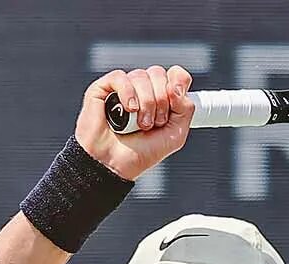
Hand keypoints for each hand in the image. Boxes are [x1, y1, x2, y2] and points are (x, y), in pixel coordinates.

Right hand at [76, 65, 195, 181]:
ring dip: (146, 103)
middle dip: (161, 100)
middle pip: (158, 73)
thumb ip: (185, 108)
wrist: (116, 165)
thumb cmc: (142, 153)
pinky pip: (120, 77)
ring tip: (140, 124)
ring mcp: (122, 89)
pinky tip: (128, 109)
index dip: (179, 81)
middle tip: (154, 123)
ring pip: (141, 76)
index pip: (174, 74)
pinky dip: (127, 93)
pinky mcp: (102, 89)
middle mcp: (142, 90)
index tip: (177, 99)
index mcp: (160, 98)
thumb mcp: (176, 134)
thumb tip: (176, 86)